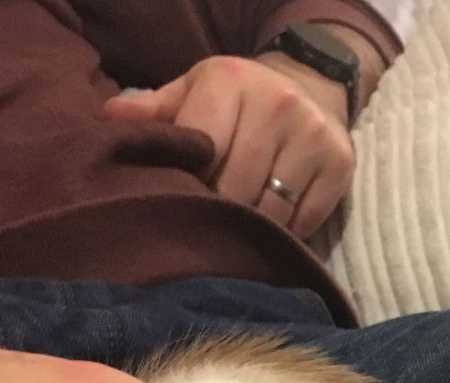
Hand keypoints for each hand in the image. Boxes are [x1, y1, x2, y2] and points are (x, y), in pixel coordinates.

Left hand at [103, 55, 355, 238]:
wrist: (310, 86)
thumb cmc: (238, 99)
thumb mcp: (195, 91)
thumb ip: (157, 112)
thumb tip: (110, 122)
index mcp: (230, 81)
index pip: (201, 152)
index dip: (190, 185)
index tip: (184, 199)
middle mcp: (276, 103)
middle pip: (236, 189)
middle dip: (219, 214)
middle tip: (209, 225)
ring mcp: (313, 136)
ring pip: (270, 212)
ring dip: (251, 230)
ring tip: (238, 231)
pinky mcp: (340, 166)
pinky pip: (304, 222)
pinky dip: (284, 235)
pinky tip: (271, 228)